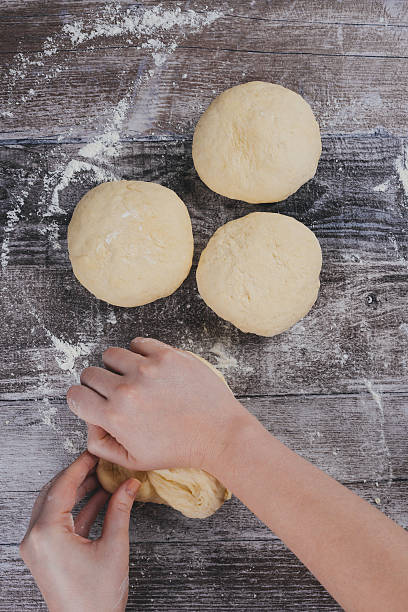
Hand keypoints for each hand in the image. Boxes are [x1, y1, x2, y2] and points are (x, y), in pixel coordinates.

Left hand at [20, 452, 139, 611]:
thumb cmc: (96, 598)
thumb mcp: (114, 547)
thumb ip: (120, 510)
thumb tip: (130, 484)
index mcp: (47, 533)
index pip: (62, 486)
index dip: (81, 466)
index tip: (95, 453)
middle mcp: (35, 538)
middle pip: (54, 493)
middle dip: (78, 476)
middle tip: (99, 463)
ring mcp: (38, 548)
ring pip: (54, 506)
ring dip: (77, 492)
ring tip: (103, 479)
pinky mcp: (45, 556)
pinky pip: (58, 523)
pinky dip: (76, 510)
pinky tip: (98, 500)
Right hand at [67, 338, 250, 471]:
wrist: (219, 434)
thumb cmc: (178, 448)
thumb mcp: (134, 461)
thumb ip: (101, 445)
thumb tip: (91, 421)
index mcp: (115, 417)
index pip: (75, 396)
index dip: (81, 400)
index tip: (93, 401)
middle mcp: (127, 390)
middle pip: (90, 373)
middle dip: (99, 384)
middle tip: (118, 393)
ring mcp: (148, 369)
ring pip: (111, 354)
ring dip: (118, 366)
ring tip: (135, 379)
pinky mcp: (168, 355)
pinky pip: (138, 342)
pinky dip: (139, 353)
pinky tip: (150, 368)